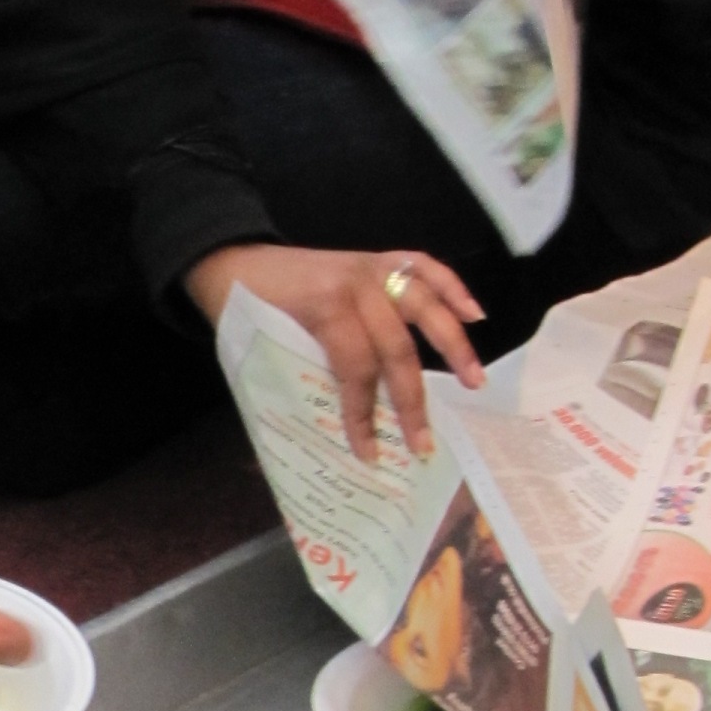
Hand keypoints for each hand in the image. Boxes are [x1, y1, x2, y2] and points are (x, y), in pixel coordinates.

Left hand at [186, 241, 484, 459]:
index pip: (356, 369)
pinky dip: (453, 288)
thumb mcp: (265, 347)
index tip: (368, 453)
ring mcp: (372, 267)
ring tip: (473, 381)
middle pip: (397, 347)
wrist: (236, 258)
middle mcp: (356, 283)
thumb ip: (304, 379)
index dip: (363, 415)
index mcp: (324, 306)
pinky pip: (425, 268)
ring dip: (454, 345)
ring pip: (425, 305)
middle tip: (424, 443)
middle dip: (412, 401)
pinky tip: (475, 315)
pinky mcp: (380, 258)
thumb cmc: (246, 309)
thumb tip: (331, 436)